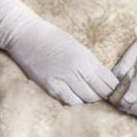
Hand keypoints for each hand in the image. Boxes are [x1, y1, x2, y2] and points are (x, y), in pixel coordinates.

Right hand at [0, 0, 116, 105]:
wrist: (24, 34)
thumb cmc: (51, 36)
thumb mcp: (76, 46)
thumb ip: (89, 63)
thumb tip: (103, 79)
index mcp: (86, 58)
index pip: (109, 82)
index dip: (112, 87)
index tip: (111, 88)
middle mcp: (78, 70)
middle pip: (100, 94)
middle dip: (102, 95)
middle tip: (98, 93)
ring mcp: (64, 80)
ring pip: (86, 100)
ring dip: (88, 99)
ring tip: (85, 94)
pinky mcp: (50, 87)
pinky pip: (69, 102)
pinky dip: (74, 102)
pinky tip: (72, 96)